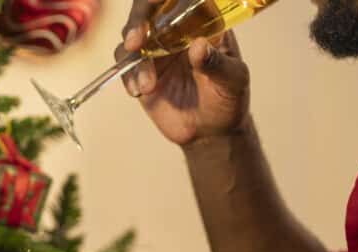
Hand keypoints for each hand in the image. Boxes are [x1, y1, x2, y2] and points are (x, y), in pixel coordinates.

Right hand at [116, 0, 252, 146]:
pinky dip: (128, 75)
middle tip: (136, 40)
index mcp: (203, 22)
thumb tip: (197, 46)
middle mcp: (176, 29)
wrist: (211, 132)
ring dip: (133, 57)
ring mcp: (156, 48)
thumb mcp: (233, 81)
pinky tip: (140, 91)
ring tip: (148, 85)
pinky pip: (125, 63)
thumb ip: (217, 64)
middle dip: (138, 20)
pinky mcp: (141, 68)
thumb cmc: (228, 99)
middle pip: (149, 9)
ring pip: (132, 34)